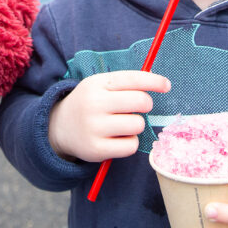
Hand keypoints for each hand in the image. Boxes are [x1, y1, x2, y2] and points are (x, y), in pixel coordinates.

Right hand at [47, 70, 170, 162]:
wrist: (60, 127)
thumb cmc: (90, 103)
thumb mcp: (100, 86)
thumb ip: (126, 83)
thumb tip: (162, 83)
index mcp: (97, 83)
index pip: (133, 78)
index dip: (154, 81)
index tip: (166, 85)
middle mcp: (94, 103)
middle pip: (141, 102)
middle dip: (145, 105)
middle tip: (135, 108)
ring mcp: (94, 127)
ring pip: (137, 125)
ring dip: (136, 125)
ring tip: (122, 125)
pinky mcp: (96, 149)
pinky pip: (131, 146)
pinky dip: (129, 143)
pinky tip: (117, 139)